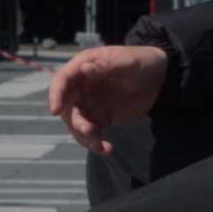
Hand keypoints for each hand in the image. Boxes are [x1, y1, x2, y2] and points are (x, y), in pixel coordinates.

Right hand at [46, 43, 169, 150]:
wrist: (157, 78)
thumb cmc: (141, 62)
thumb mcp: (129, 62)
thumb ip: (108, 66)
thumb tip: (85, 69)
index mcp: (84, 66)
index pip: (62, 80)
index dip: (55, 95)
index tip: (54, 111)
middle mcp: (82, 86)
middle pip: (67, 107)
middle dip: (74, 121)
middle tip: (89, 130)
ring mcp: (90, 103)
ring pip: (77, 124)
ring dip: (84, 137)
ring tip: (101, 146)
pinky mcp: (100, 118)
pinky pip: (91, 133)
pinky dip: (96, 143)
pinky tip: (107, 149)